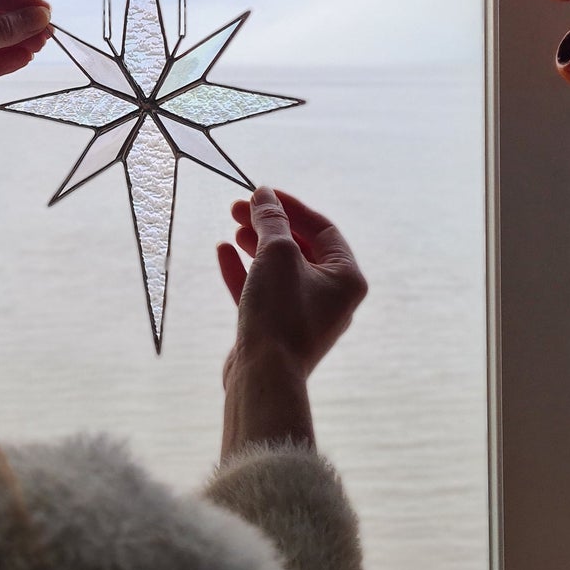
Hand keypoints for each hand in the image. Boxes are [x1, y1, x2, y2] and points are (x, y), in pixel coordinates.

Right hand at [216, 188, 366, 458]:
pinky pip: (264, 291)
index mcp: (346, 278)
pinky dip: (245, 270)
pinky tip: (222, 252)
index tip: (262, 193)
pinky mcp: (279, 329)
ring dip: (256, 245)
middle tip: (238, 208)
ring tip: (233, 227)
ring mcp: (305, 315)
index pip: (322, 228)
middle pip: (300, 247)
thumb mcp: (277, 255)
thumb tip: (263, 195)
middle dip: (269, 224)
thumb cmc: (279, 313)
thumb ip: (270, 220)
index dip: (291, 207)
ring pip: (280, 269)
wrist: (263, 377)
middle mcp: (332, 297)